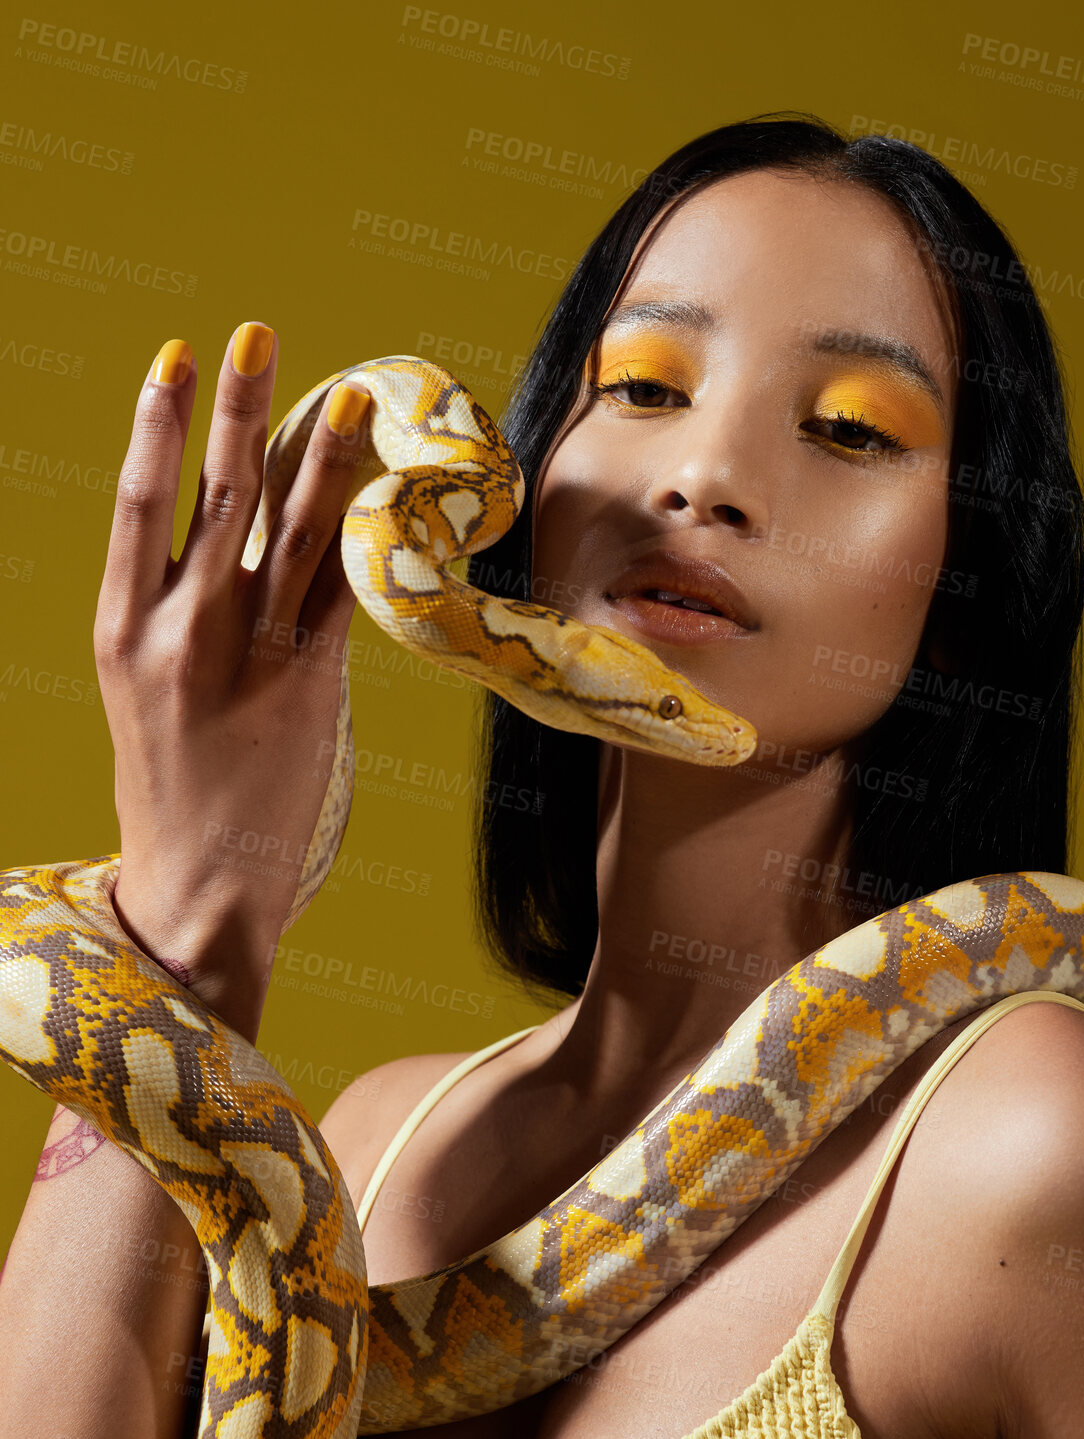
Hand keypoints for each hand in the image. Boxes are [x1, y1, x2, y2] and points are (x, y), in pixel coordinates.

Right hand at [95, 323, 370, 1039]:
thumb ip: (178, 615)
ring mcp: (243, 658)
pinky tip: (389, 492)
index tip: (178, 358)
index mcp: (120, 629)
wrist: (200, 885)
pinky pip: (341, 593)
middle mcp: (176, 633)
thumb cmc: (173, 787)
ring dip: (323, 456)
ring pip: (287, 534)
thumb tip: (237, 539)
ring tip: (350, 394)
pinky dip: (364, 537)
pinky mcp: (307, 687)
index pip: (136, 504)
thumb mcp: (146, 692)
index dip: (159, 424)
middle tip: (258, 334)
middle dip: (241, 408)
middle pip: (216, 497)